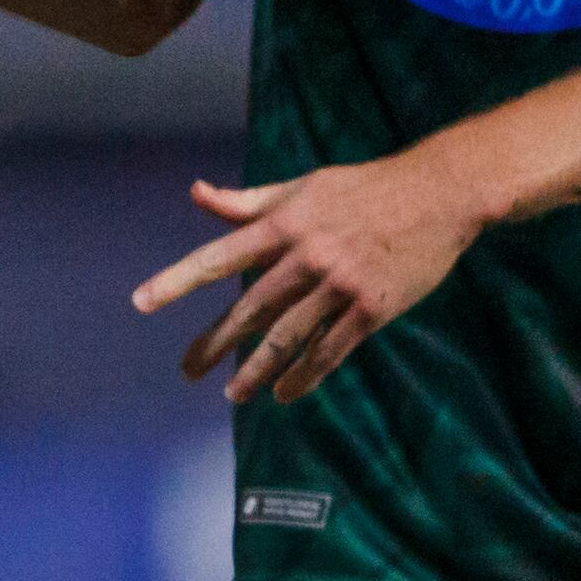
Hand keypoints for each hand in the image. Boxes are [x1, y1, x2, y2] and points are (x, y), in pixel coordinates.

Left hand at [134, 159, 491, 401]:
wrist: (439, 194)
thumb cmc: (364, 188)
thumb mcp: (302, 186)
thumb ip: (247, 201)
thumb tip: (196, 193)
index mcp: (284, 224)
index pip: (218, 256)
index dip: (177, 281)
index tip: (141, 302)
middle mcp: (307, 256)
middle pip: (249, 308)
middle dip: (215, 342)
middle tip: (187, 369)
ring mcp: (340, 284)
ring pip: (287, 337)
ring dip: (256, 369)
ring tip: (232, 394)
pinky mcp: (373, 308)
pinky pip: (332, 350)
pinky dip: (305, 375)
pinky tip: (284, 392)